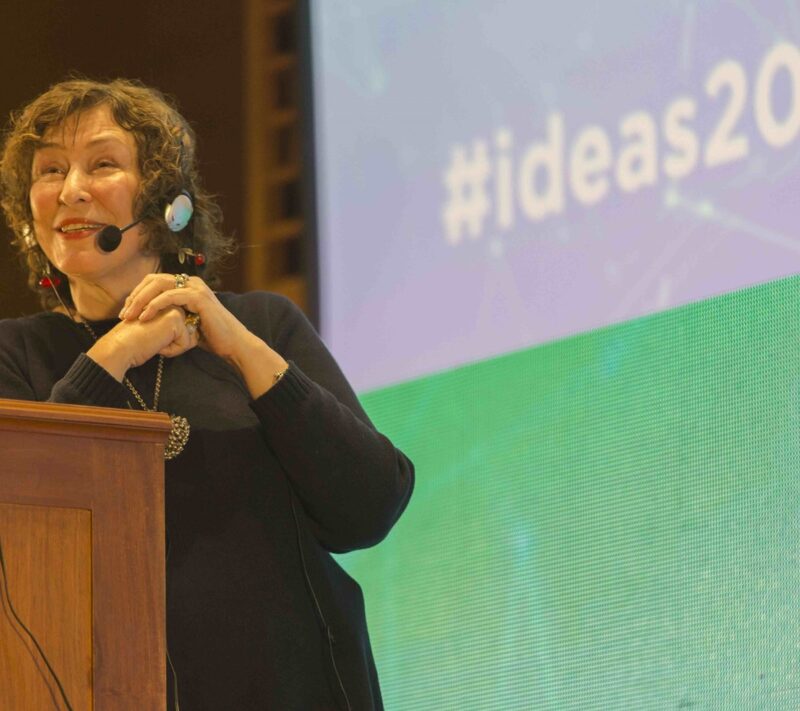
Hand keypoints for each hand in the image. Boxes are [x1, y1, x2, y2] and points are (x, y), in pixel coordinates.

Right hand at [88, 305, 197, 380]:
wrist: (120, 347)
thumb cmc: (136, 343)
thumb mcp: (159, 332)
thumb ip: (174, 328)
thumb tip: (195, 335)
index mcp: (168, 304)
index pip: (186, 329)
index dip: (173, 341)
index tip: (154, 339)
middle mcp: (172, 303)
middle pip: (190, 333)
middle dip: (176, 344)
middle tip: (153, 341)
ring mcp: (174, 308)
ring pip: (190, 338)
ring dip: (173, 347)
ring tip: (154, 342)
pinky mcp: (175, 318)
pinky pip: (186, 343)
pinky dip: (173, 350)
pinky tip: (157, 345)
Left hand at [119, 274, 287, 396]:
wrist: (232, 345)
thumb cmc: (211, 338)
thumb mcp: (185, 325)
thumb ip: (170, 318)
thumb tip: (148, 323)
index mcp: (187, 286)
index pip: (155, 282)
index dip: (138, 294)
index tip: (126, 312)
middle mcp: (191, 282)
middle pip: (154, 280)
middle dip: (135, 296)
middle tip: (124, 314)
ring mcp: (195, 288)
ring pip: (159, 285)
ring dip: (140, 300)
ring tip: (130, 315)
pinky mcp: (198, 297)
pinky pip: (169, 296)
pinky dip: (154, 305)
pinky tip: (144, 317)